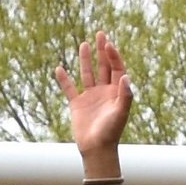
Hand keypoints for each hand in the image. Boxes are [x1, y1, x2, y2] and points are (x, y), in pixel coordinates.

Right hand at [55, 31, 133, 156]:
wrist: (97, 150)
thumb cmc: (111, 133)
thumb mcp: (121, 113)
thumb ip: (125, 95)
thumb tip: (125, 76)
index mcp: (116, 94)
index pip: (116, 69)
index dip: (113, 56)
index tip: (108, 44)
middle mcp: (104, 93)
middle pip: (104, 67)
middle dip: (103, 51)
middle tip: (101, 34)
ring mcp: (90, 98)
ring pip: (88, 74)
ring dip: (86, 60)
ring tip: (84, 44)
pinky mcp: (77, 105)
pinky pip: (69, 89)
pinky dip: (64, 80)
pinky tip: (59, 69)